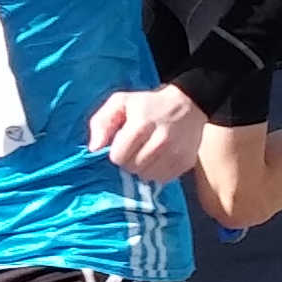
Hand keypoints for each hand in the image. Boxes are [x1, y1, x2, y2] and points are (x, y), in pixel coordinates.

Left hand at [87, 82, 210, 181]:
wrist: (187, 105)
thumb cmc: (148, 104)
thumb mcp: (120, 102)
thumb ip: (102, 122)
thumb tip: (94, 148)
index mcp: (142, 124)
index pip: (118, 157)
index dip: (116, 152)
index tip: (122, 143)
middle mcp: (161, 140)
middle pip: (132, 168)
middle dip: (128, 160)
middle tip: (135, 148)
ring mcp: (175, 153)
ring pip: (146, 176)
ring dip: (142, 168)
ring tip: (146, 153)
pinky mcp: (185, 163)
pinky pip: (162, 179)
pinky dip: (157, 172)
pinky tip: (158, 158)